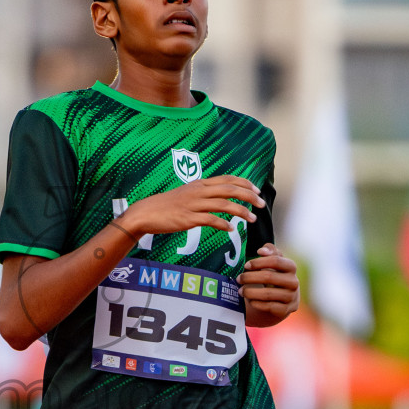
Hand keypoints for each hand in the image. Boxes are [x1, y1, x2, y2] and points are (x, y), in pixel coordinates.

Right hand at [117, 175, 263, 237]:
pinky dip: (223, 224)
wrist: (146, 212)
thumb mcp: (187, 193)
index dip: (245, 184)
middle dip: (249, 196)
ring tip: (251, 219)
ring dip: (241, 211)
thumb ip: (204, 194)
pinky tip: (230, 229)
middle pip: (230, 189)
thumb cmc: (167, 205)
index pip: (228, 179)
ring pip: (224, 204)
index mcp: (200, 184)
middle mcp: (199, 191)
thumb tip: (221, 198)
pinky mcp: (188, 218)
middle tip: (261, 204)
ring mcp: (193, 204)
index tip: (257, 191)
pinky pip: (210, 220)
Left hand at [238, 244, 299, 326]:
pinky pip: (268, 307)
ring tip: (240, 291)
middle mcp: (293, 282)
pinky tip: (250, 300)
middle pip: (269, 277)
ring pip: (267, 294)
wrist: (282, 299)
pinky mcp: (285, 310)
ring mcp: (291, 297)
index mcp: (291, 267)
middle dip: (250, 277)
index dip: (258, 262)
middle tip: (239, 279)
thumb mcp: (274, 262)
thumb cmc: (274, 276)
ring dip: (250, 292)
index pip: (276, 261)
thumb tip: (262, 251)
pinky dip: (257, 303)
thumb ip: (270, 252)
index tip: (246, 265)